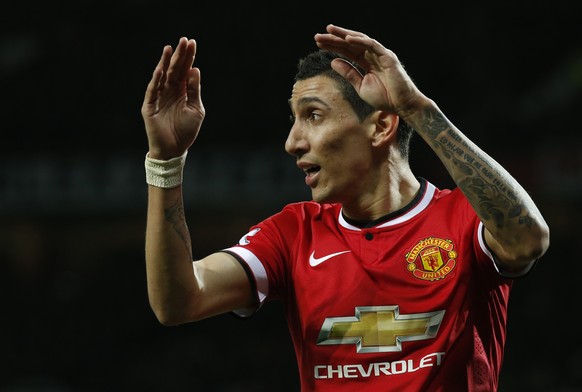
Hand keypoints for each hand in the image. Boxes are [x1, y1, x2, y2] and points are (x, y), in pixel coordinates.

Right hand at [141, 37, 204, 159]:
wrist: (174, 150)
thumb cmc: (186, 131)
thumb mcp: (196, 110)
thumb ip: (194, 91)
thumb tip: (195, 70)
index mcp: (182, 91)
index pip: (185, 70)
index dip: (189, 57)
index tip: (192, 42)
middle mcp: (170, 91)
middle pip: (174, 69)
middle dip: (179, 55)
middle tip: (184, 40)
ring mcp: (159, 97)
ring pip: (162, 76)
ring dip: (165, 62)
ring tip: (170, 48)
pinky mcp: (150, 106)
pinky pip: (153, 90)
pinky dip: (156, 79)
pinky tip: (160, 68)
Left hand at [314, 24, 426, 116]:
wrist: (402, 105)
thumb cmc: (385, 97)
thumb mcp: (361, 86)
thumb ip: (348, 73)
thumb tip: (333, 61)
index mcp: (366, 62)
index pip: (347, 51)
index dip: (333, 46)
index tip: (318, 44)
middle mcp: (372, 55)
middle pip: (351, 44)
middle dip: (335, 38)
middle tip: (318, 36)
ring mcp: (380, 54)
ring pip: (360, 41)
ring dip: (344, 35)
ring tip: (330, 32)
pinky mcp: (388, 57)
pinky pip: (372, 45)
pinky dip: (360, 41)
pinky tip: (347, 39)